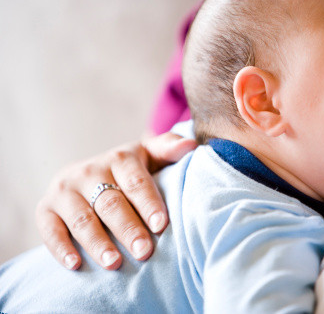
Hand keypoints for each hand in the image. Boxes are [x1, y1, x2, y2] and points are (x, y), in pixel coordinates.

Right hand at [36, 132, 196, 269]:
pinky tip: (75, 264)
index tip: (161, 225)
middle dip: (128, 229)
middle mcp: (90, 171)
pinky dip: (60, 247)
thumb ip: (168, 149)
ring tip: (114, 263)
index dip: (148, 203)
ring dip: (97, 242)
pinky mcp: (45, 208)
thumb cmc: (130, 171)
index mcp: (120, 159)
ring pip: (82, 219)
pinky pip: (50, 229)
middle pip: (110, 203)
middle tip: (144, 251)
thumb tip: (190, 145)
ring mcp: (65, 190)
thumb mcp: (150, 155)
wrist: (89, 174)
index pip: (135, 181)